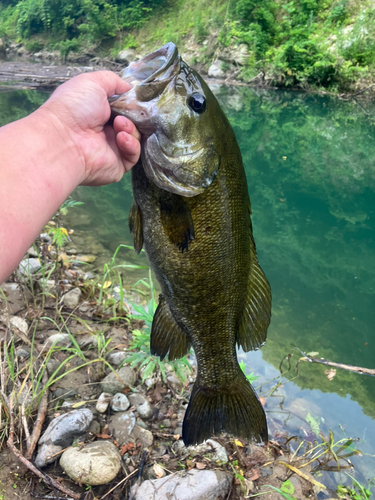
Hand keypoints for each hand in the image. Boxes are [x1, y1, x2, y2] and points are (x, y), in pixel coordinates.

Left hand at [40, 71, 140, 185]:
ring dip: (131, 128)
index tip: (135, 99)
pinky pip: (133, 155)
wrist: (64, 138)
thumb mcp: (93, 82)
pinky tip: (121, 137)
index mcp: (98, 112)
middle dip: (133, 115)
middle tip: (129, 112)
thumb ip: (113, 81)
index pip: (123, 108)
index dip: (131, 103)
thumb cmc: (75, 107)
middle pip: (132, 122)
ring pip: (135, 138)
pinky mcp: (117, 165)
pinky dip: (131, 144)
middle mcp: (105, 131)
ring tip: (118, 124)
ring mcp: (112, 149)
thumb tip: (130, 88)